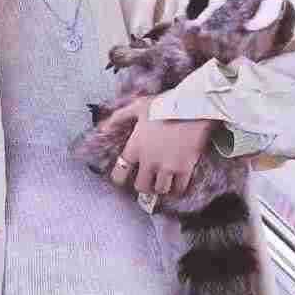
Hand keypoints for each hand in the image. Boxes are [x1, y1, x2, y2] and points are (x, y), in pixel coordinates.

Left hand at [100, 95, 214, 196]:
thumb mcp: (137, 107)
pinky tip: (178, 184)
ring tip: (163, 183)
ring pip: (160, 190)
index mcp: (135, 147)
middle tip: (148, 181)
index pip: (120, 173)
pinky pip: (180, 188)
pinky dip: (178, 189)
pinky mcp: (185, 168)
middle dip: (143, 186)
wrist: (192, 106)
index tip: (124, 177)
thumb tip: (102, 128)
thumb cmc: (164, 105)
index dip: (120, 178)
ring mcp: (167, 166)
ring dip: (160, 188)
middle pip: (141, 187)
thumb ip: (118, 118)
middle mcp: (149, 160)